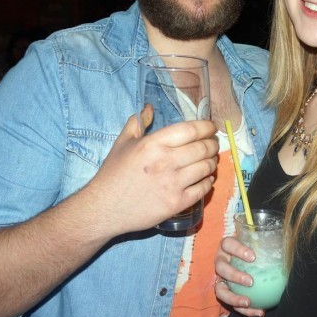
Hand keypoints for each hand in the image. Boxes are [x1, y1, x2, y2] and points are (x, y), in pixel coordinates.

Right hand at [87, 105, 218, 235]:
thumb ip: (137, 123)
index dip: (206, 126)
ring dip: (212, 162)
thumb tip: (149, 107)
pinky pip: (203, 189)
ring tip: (210, 160)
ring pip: (206, 167)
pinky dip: (208, 181)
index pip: (191, 130)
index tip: (211, 127)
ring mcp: (173, 184)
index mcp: (153, 143)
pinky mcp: (177, 203)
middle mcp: (166, 161)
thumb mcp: (122, 143)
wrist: (104, 208)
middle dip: (213, 144)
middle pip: (203, 148)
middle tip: (213, 144)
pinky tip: (206, 178)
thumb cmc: (113, 174)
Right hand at [214, 236, 264, 316]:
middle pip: (221, 267)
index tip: (253, 257)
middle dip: (234, 275)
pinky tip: (258, 311)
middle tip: (250, 281)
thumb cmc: (251, 248)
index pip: (228, 244)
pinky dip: (243, 309)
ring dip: (233, 297)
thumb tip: (283, 240)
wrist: (242, 258)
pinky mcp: (224, 292)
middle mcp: (221, 261)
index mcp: (226, 246)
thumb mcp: (255, 242)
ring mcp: (220, 277)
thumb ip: (265, 241)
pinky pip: (230, 303)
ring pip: (220, 289)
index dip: (238, 250)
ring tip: (248, 302)